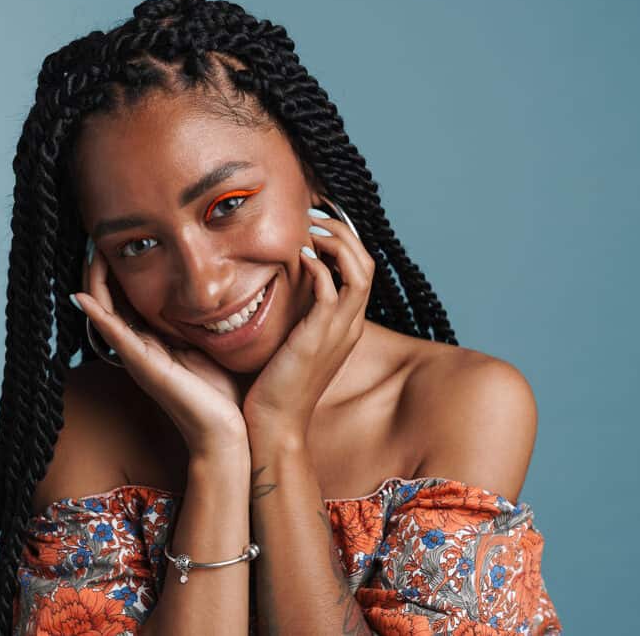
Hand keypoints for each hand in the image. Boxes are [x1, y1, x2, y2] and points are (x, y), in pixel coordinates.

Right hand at [71, 247, 248, 458]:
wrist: (226, 432)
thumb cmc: (223, 394)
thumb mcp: (211, 346)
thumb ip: (203, 323)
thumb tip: (217, 295)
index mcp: (155, 340)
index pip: (128, 297)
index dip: (120, 269)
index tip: (121, 237)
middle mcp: (140, 347)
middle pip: (110, 300)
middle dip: (102, 269)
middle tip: (99, 236)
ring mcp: (137, 357)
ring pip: (106, 313)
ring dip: (96, 282)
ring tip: (92, 252)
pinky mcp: (143, 367)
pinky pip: (115, 336)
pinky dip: (99, 316)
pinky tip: (84, 297)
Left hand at [241, 209, 374, 445]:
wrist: (273, 425)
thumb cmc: (274, 385)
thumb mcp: (290, 340)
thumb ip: (294, 311)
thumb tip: (278, 281)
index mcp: (346, 324)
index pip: (360, 268)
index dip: (344, 238)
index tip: (315, 220)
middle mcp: (350, 325)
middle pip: (367, 262)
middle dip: (343, 231)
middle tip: (312, 214)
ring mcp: (338, 332)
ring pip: (359, 271)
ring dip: (337, 242)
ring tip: (310, 227)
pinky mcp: (318, 338)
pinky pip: (332, 291)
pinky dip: (321, 266)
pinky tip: (299, 255)